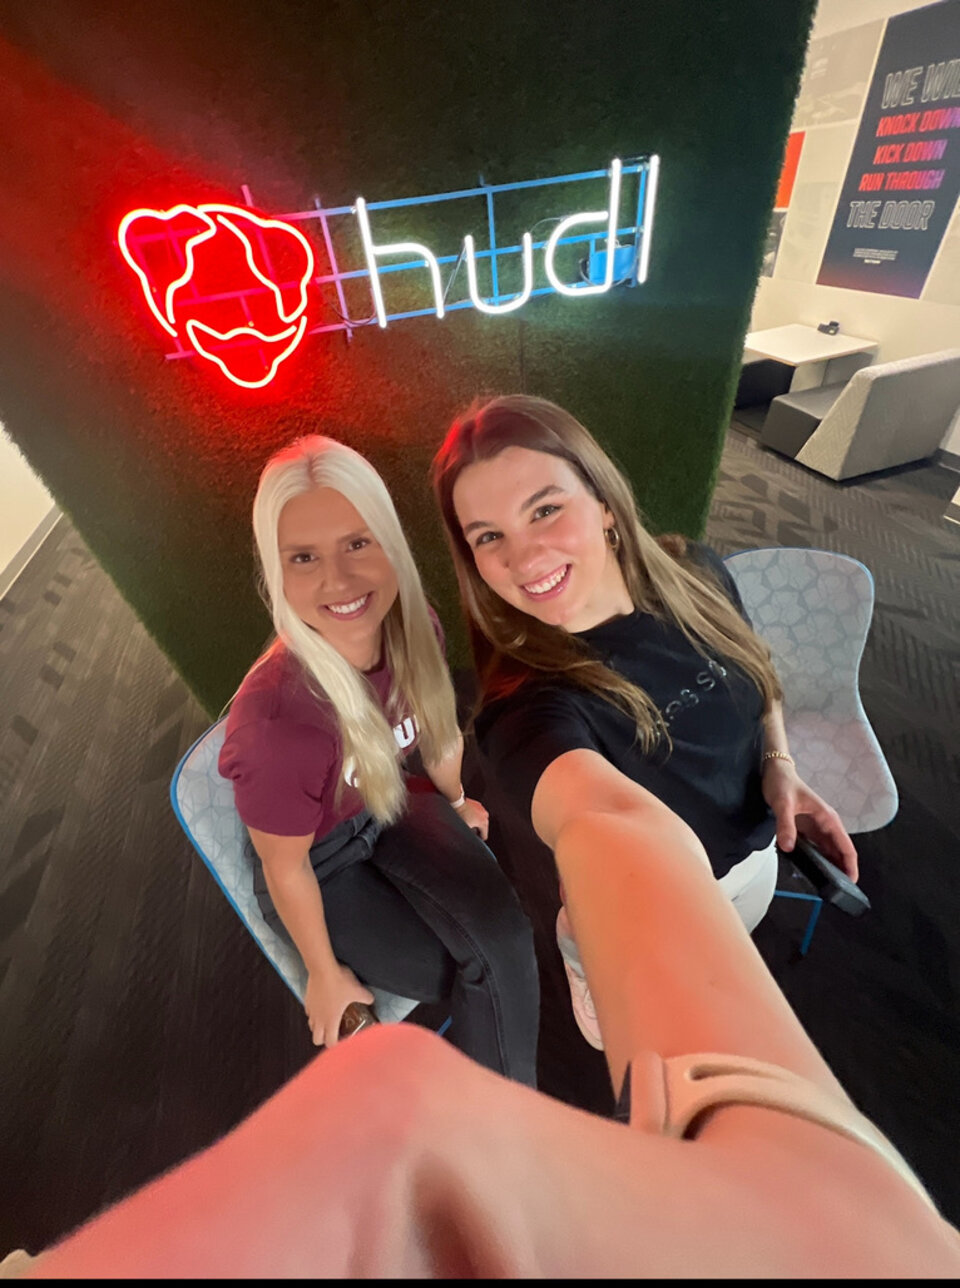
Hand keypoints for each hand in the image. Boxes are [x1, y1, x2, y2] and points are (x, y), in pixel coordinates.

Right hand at [304, 965, 373, 1048]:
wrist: (322, 968)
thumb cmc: (339, 982)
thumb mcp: (357, 991)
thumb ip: (366, 998)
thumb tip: (371, 1000)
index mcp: (331, 1021)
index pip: (330, 1043)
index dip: (336, 1045)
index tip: (343, 1040)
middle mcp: (319, 1019)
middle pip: (316, 1039)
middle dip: (324, 1039)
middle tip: (333, 1033)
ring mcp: (311, 1010)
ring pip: (311, 1026)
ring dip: (318, 1026)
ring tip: (328, 1019)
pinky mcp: (307, 1000)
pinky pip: (309, 1012)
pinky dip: (314, 1013)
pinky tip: (322, 1006)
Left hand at [453, 797, 489, 840]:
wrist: (458, 803)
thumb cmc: (461, 814)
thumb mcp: (466, 827)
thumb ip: (471, 833)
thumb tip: (471, 836)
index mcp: (484, 823)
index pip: (484, 835)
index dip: (480, 839)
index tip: (477, 840)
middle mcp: (485, 816)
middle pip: (484, 827)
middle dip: (478, 829)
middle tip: (471, 830)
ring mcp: (482, 809)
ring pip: (481, 819)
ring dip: (477, 821)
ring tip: (469, 821)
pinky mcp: (479, 805)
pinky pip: (478, 812)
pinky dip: (475, 814)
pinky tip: (469, 815)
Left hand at [762, 759, 858, 881]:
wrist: (774, 771)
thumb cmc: (782, 782)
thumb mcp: (782, 803)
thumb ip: (785, 825)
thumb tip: (788, 846)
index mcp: (828, 818)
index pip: (846, 846)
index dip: (851, 865)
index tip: (851, 882)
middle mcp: (825, 824)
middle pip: (839, 852)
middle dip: (842, 871)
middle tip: (837, 891)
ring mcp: (816, 827)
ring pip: (828, 852)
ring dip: (830, 867)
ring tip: (827, 885)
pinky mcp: (806, 829)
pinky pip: (815, 848)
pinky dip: (817, 859)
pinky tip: (811, 870)